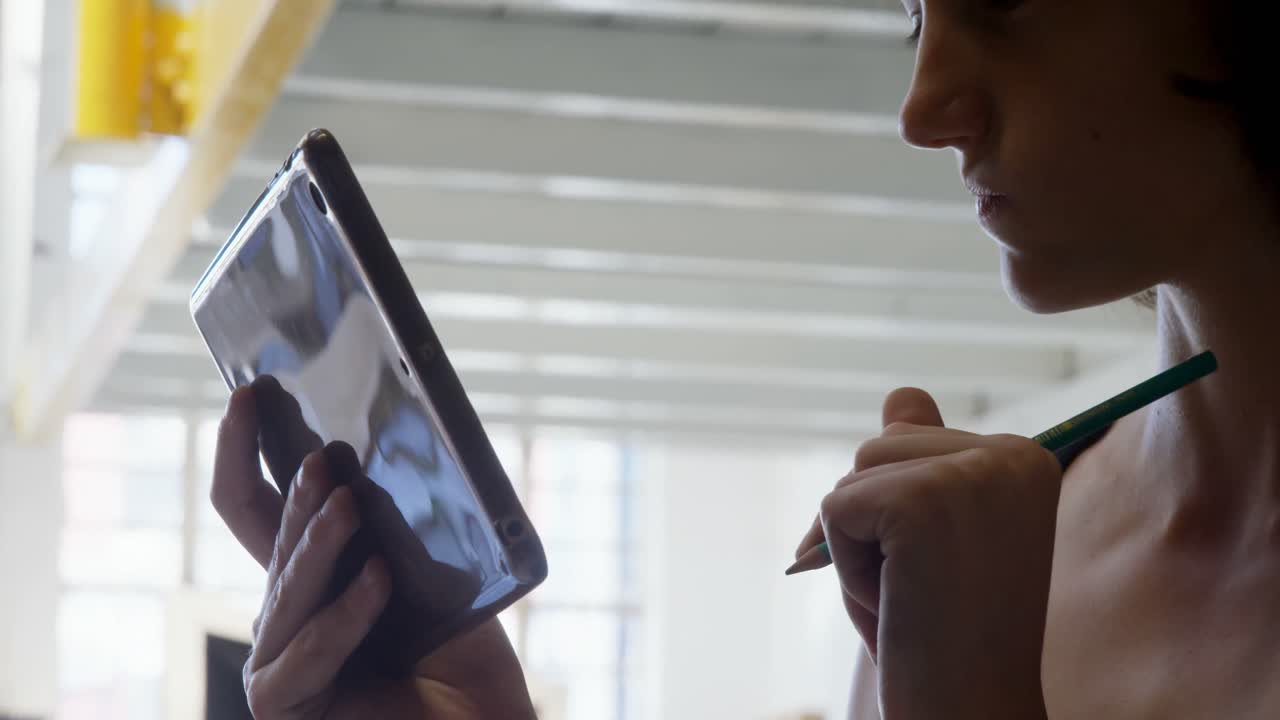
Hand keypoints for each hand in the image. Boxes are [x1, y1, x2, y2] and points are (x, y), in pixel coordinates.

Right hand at [212, 386, 535, 718]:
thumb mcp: (436, 573)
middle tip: (323, 457)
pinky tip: (379, 578)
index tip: (253, 393)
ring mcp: (281, 660)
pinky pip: (308, 649)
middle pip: (271, 541)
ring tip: (347, 504)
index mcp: (316, 574)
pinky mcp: (284, 702)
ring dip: (318, 545)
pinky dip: (346, 613)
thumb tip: (382, 450)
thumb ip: (400, 525)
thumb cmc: (463, 656)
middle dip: (297, 496)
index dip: (247, 450)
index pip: (259, 506)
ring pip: (288, 590)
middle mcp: (289, 613)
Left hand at [795, 388, 1058, 719]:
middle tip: (924, 587)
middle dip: (872, 524)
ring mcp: (967, 474)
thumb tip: (902, 395)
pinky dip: (844, 566)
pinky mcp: (918, 501)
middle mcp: (1008, 453)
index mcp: (1024, 457)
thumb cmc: (948, 633)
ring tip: (912, 594)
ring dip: (858, 545)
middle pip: (876, 447)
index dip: (894, 512)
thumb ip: (922, 460)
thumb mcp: (932, 535)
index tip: (943, 570)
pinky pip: (833, 510)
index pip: (909, 435)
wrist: (971, 708)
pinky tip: (895, 602)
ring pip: (853, 476)